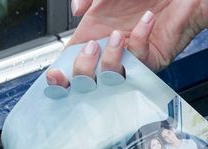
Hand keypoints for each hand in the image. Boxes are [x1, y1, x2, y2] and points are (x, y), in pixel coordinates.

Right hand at [68, 0, 207, 70]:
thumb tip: (76, 12)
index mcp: (95, 32)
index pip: (70, 61)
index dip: (60, 74)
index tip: (55, 76)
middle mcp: (111, 48)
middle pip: (86, 78)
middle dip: (83, 69)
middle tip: (91, 47)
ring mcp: (131, 56)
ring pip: (112, 77)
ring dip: (111, 59)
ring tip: (117, 35)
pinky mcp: (153, 58)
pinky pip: (141, 59)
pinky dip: (140, 38)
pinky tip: (146, 19)